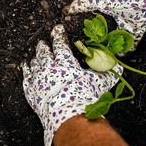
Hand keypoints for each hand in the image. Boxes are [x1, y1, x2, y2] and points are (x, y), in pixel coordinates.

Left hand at [22, 25, 122, 145]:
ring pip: (34, 64)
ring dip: (35, 58)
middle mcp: (49, 67)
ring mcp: (38, 79)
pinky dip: (25, 72)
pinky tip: (25, 67)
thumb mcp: (98, 83)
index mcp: (65, 62)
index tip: (57, 29)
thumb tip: (120, 69)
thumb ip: (108, 74)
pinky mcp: (31, 91)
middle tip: (43, 42)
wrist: (66, 115)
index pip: (60, 44)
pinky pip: (26, 78)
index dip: (58, 35)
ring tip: (34, 56)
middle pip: (44, 52)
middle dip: (44, 46)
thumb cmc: (83, 97)